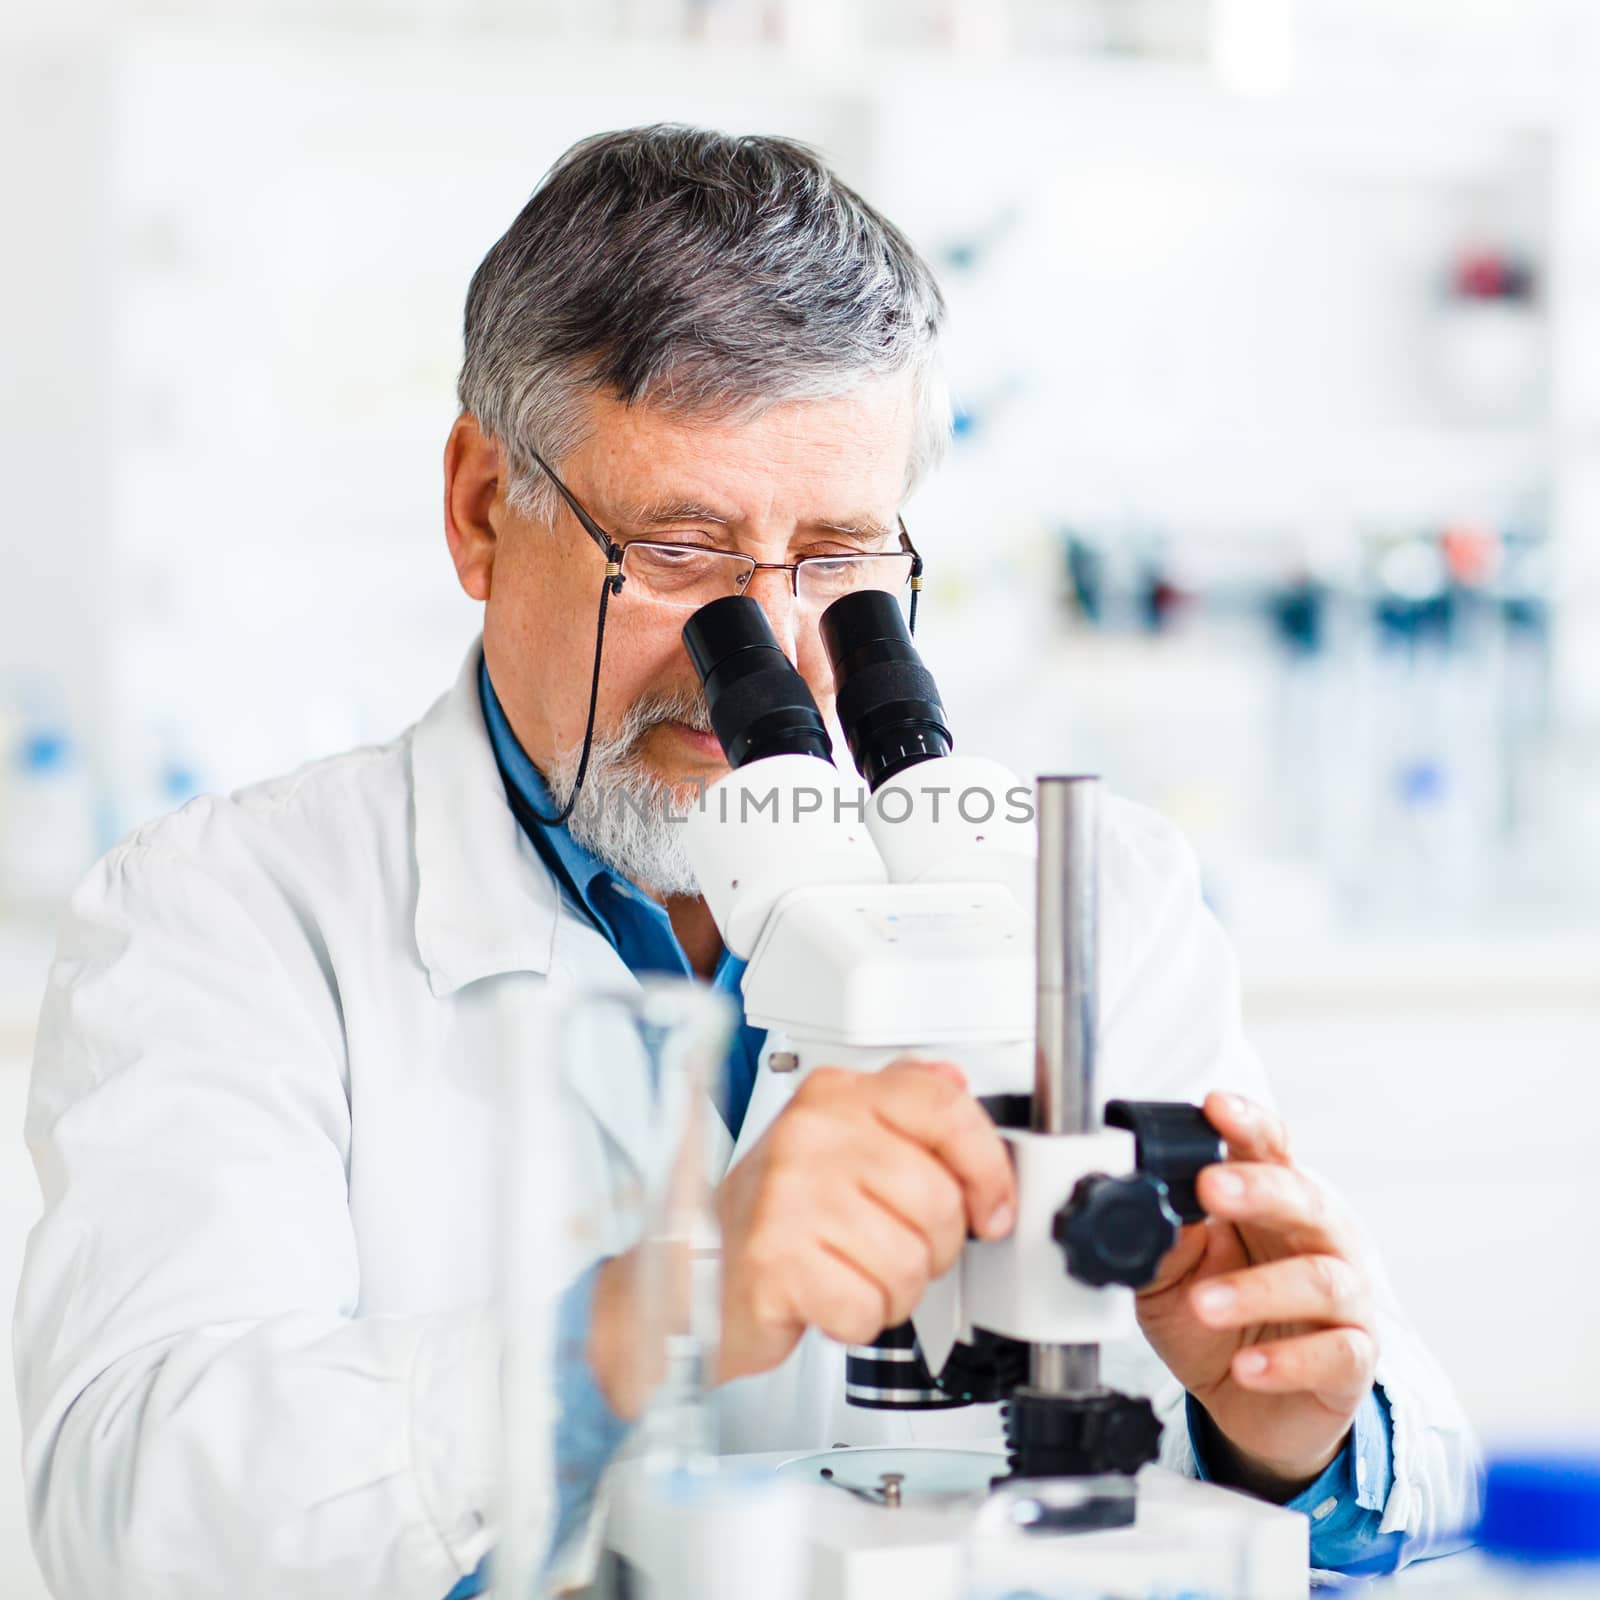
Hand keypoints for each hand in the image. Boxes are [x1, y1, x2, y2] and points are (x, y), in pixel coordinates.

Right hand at [712, 1058, 1016, 1383]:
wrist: (703, 1277)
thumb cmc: (783, 1216)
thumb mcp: (844, 1144)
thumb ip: (903, 1107)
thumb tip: (954, 1081)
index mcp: (837, 1095)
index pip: (944, 1107)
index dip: (987, 1166)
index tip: (991, 1207)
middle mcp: (812, 1133)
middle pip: (939, 1199)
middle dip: (932, 1246)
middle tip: (892, 1247)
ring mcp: (789, 1193)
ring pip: (910, 1260)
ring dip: (894, 1290)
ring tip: (854, 1272)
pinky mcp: (774, 1258)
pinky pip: (868, 1306)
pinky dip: (857, 1320)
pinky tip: (828, 1298)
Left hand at [1134, 1092, 1378, 1499]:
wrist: (1245, 1404)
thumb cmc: (1212, 1324)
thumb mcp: (1167, 1278)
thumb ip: (1163, 1240)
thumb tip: (1145, 1204)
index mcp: (1271, 1205)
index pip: (1269, 1150)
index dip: (1247, 1125)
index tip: (1215, 1107)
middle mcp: (1317, 1241)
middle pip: (1304, 1199)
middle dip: (1257, 1189)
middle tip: (1209, 1187)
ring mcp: (1344, 1300)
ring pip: (1321, 1279)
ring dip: (1258, 1289)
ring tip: (1204, 1302)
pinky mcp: (1351, 1360)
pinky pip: (1335, 1354)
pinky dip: (1288, 1361)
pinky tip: (1249, 1365)